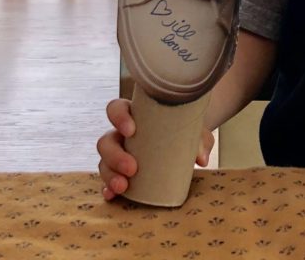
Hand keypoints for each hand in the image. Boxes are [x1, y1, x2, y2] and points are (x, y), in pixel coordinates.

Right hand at [96, 98, 215, 200]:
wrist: (186, 142)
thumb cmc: (184, 130)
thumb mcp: (194, 131)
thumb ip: (201, 140)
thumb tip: (201, 159)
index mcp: (135, 115)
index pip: (116, 109)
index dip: (119, 118)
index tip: (131, 130)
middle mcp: (121, 134)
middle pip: (106, 141)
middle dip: (115, 156)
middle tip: (133, 168)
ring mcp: (118, 154)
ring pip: (103, 162)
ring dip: (110, 175)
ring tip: (124, 186)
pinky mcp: (119, 173)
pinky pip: (106, 181)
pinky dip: (107, 188)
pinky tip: (112, 195)